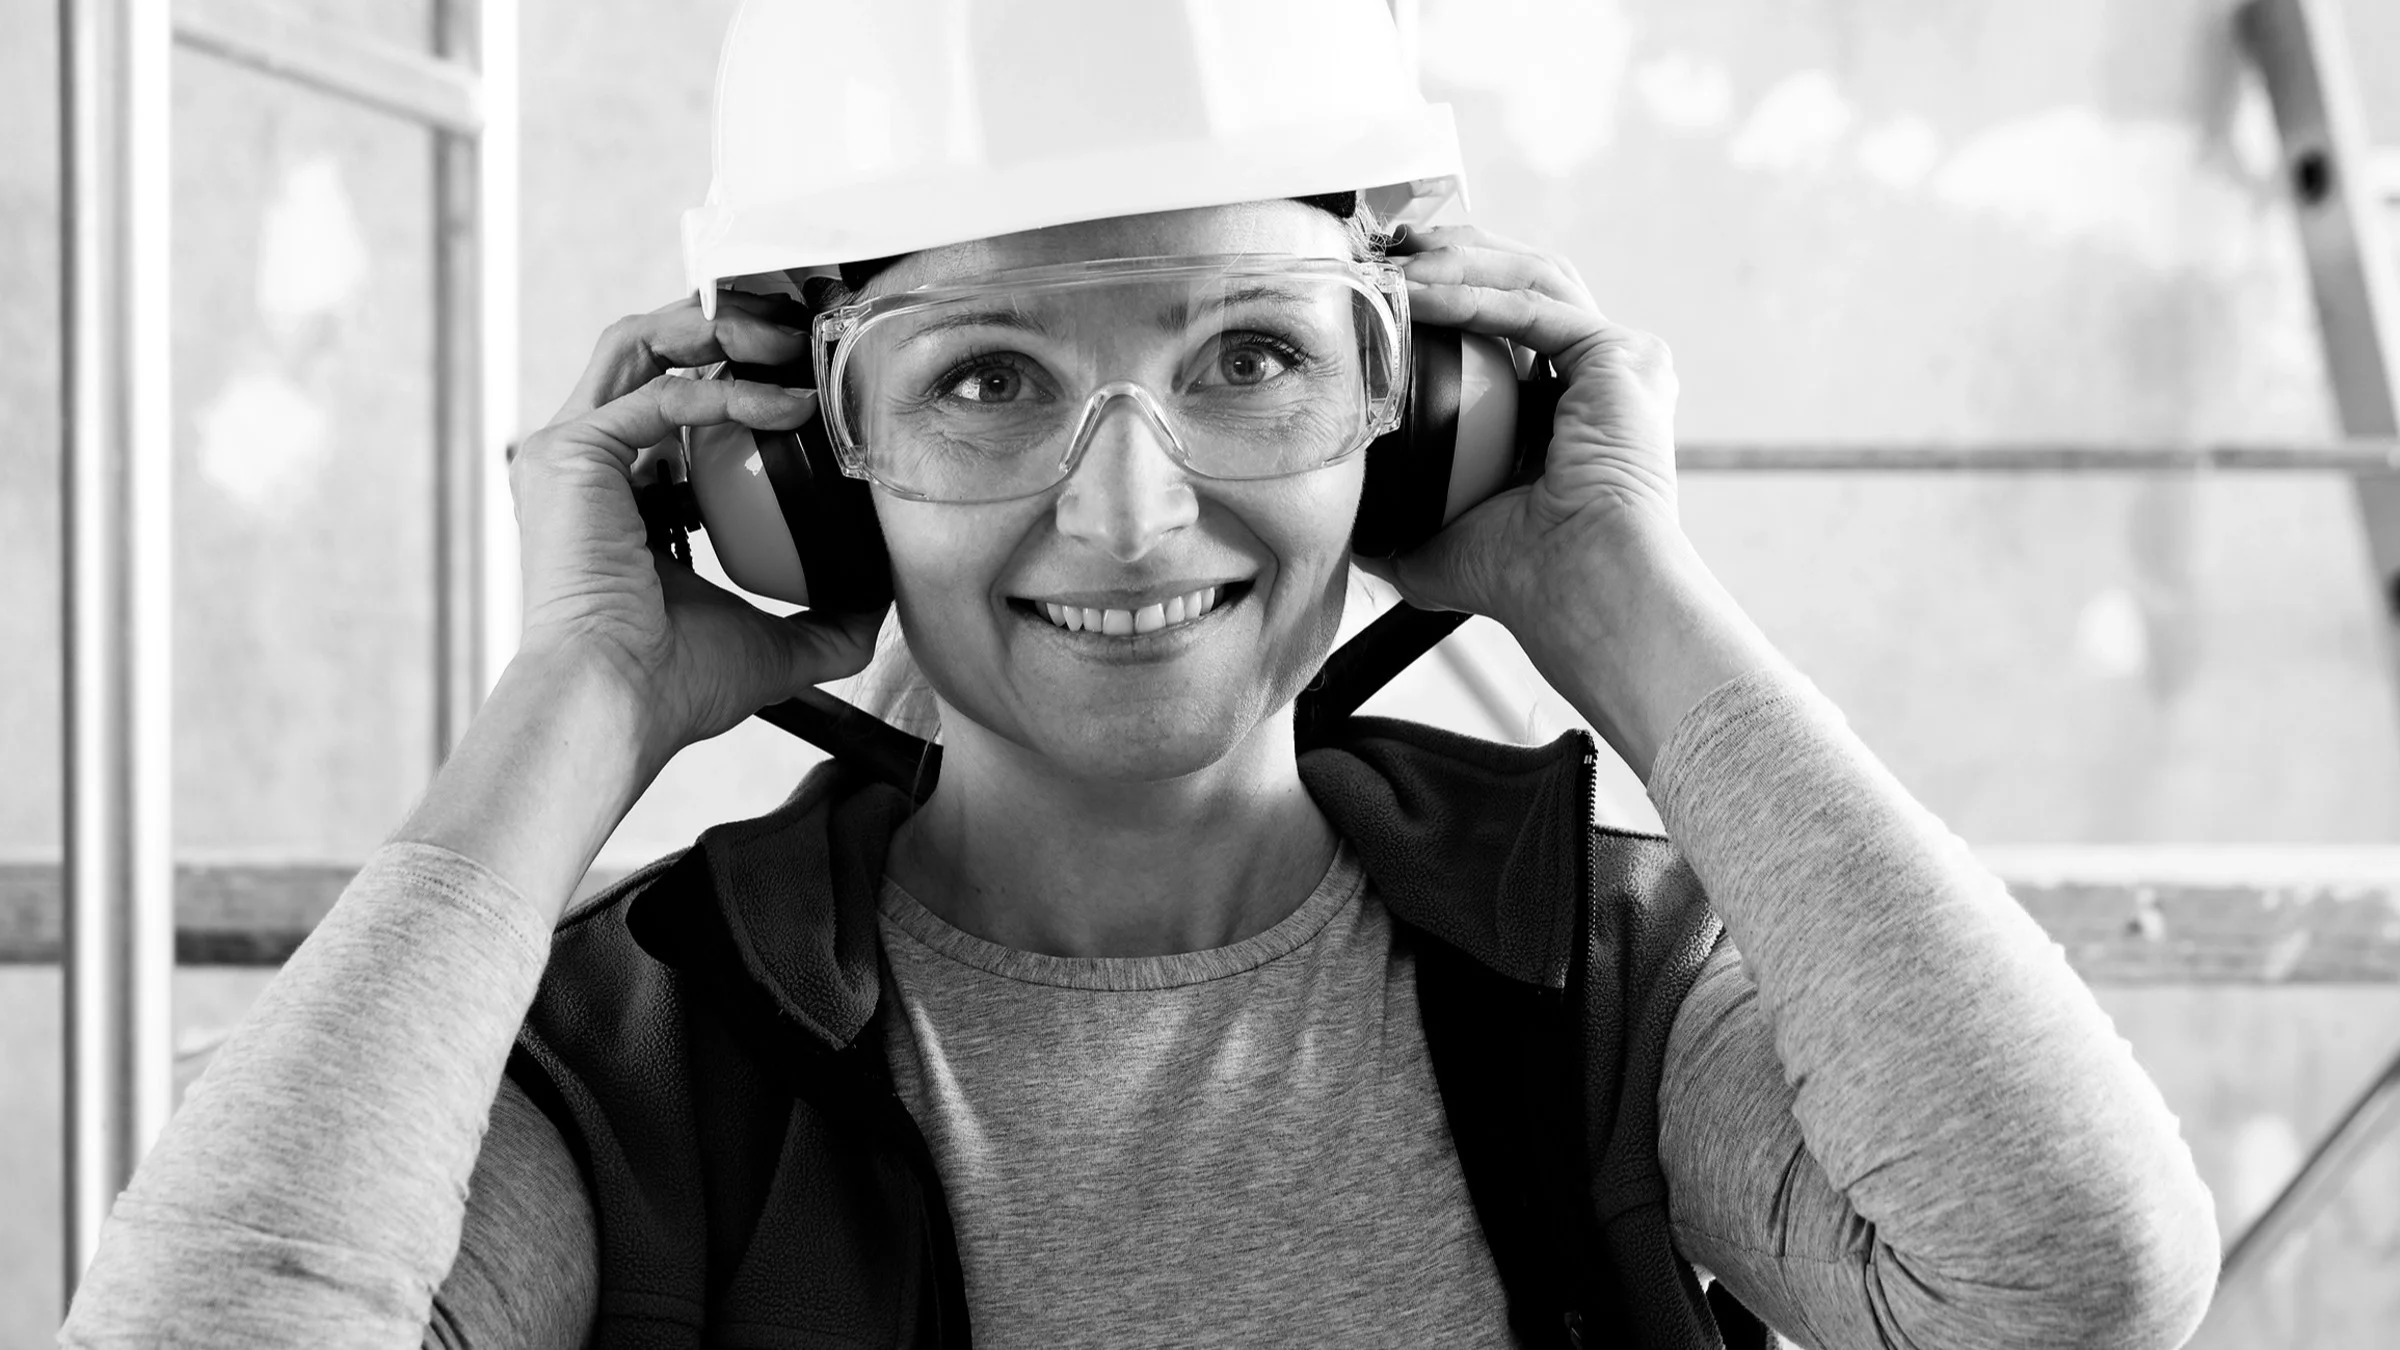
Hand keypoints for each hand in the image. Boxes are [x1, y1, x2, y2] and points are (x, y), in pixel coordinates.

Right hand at [509, 292, 885, 770]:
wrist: (617, 707)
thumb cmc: (671, 687)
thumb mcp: (772, 643)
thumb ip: (827, 619)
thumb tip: (882, 602)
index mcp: (617, 497)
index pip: (670, 405)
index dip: (736, 378)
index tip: (805, 383)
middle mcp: (585, 465)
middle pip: (649, 352)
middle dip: (726, 327)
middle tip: (800, 335)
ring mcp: (569, 455)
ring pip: (640, 344)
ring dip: (719, 329)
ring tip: (792, 342)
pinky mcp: (571, 454)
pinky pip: (661, 394)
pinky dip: (728, 390)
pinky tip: (787, 407)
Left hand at [1369, 224, 1683, 625]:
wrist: (1578, 593)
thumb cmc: (1525, 582)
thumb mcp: (1436, 544)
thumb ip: (1396, 523)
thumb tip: (1344, 523)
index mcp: (1567, 409)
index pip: (1504, 324)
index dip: (1444, 294)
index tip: (1383, 289)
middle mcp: (1600, 378)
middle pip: (1523, 283)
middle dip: (1451, 256)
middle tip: (1386, 252)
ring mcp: (1620, 363)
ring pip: (1533, 278)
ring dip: (1458, 262)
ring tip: (1396, 264)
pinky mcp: (1623, 357)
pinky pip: (1535, 306)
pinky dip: (1475, 293)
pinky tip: (1421, 294)